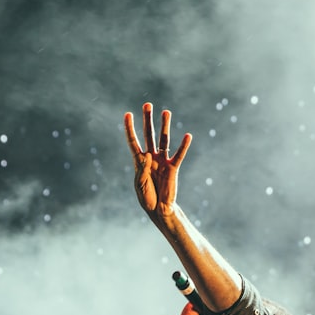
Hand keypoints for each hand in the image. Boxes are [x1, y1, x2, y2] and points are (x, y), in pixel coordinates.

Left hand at [124, 102, 191, 220]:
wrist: (159, 209)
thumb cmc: (147, 198)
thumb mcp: (140, 185)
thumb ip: (142, 170)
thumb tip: (147, 155)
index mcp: (139, 161)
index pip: (133, 141)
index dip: (129, 128)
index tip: (127, 114)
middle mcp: (151, 157)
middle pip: (148, 135)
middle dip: (147, 120)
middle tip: (147, 105)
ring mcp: (162, 161)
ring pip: (163, 140)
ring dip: (164, 126)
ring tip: (166, 112)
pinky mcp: (173, 168)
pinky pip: (179, 155)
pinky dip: (183, 146)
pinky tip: (187, 135)